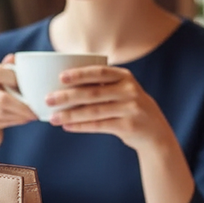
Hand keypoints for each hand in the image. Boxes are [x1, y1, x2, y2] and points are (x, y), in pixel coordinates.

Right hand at [0, 54, 36, 157]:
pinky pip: (1, 121)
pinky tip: (26, 120)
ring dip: (22, 112)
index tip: (32, 85)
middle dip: (23, 102)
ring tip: (34, 113)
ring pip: (3, 110)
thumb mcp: (0, 89)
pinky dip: (17, 120)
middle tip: (37, 105)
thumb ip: (5, 74)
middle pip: (1, 96)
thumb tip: (13, 56)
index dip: (16, 77)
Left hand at [46, 65, 167, 152]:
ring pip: (94, 111)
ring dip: (70, 114)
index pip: (100, 72)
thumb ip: (101, 85)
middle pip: (93, 93)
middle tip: (48, 100)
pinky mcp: (128, 126)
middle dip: (68, 96)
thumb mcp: (121, 90)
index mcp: (125, 76)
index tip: (60, 77)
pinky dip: (81, 126)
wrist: (154, 130)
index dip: (80, 74)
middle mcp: (129, 90)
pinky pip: (99, 125)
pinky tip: (67, 126)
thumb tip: (62, 85)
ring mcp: (130, 108)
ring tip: (52, 118)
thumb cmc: (127, 106)